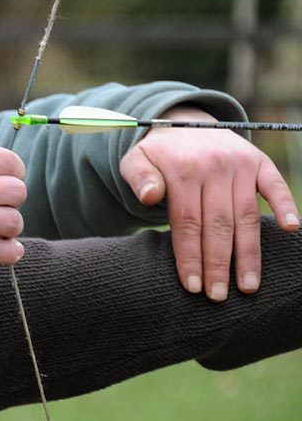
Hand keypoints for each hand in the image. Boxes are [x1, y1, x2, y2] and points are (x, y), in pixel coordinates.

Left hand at [119, 106, 298, 300]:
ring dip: (249, 253)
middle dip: (218, 265)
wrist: (183, 124)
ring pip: (246, 216)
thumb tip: (149, 196)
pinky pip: (275, 185)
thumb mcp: (135, 160)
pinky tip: (291, 229)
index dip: (190, 256)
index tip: (192, 286)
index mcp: (183, 170)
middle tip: (218, 297)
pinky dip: (285, 205)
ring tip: (248, 286)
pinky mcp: (259, 162)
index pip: (187, 222)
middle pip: (217, 225)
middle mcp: (214, 167)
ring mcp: (240, 164)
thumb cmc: (157, 155)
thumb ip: (138, 178)